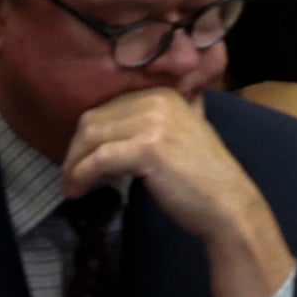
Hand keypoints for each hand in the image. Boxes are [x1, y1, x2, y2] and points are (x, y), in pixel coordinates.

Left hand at [60, 89, 292, 296]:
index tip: (79, 160)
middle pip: (94, 120)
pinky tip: (79, 190)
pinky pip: (100, 158)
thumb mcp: (182, 133)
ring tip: (72, 186)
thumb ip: (158, 120)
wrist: (227, 203)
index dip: (87, 136)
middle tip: (69, 176)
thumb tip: (120, 123)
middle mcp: (158, 100)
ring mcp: (154, 122)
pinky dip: (82, 175)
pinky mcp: (148, 149)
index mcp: (163, 94)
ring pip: (92, 138)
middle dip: (75, 150)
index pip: (107, 107)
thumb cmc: (202, 177)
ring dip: (74, 164)